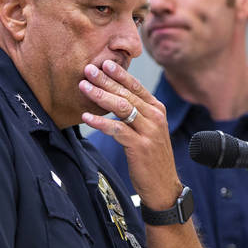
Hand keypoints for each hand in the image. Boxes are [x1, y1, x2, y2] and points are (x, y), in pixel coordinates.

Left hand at [79, 60, 180, 209]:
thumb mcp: (147, 130)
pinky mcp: (140, 146)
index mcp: (157, 109)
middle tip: (88, 69)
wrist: (163, 186)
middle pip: (126, 93)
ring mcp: (149, 131)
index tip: (104, 62)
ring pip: (121, 107)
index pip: (136, 86)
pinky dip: (100, 122)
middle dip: (105, 80)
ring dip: (100, 96)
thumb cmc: (151, 157)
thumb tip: (113, 96)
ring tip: (83, 87)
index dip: (119, 74)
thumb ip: (135, 113)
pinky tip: (86, 117)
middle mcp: (155, 117)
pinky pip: (117, 129)